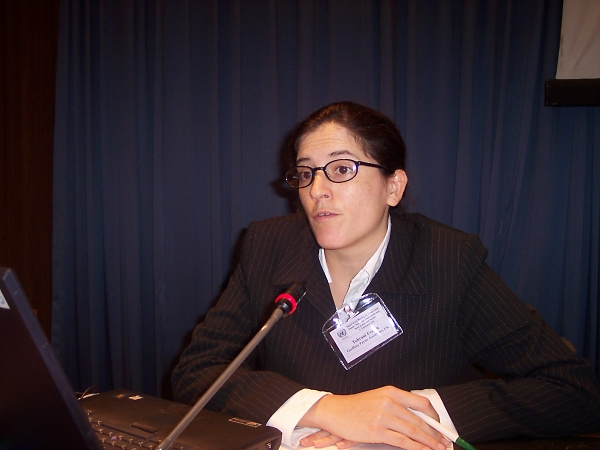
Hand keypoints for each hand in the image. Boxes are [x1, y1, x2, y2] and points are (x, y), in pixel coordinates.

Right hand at [298, 386, 449, 449]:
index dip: (433, 416)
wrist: (335, 411)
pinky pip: (402, 441)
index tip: (439, 425)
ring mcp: (383, 417)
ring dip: (429, 442)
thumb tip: (417, 418)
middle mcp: (389, 402)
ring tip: (438, 448)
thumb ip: (397, 405)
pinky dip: (416, 447)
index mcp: (391, 392)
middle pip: (419, 420)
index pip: (421, 403)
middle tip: (444, 441)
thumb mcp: (378, 398)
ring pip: (413, 432)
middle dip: (434, 433)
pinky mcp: (377, 431)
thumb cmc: (356, 406)